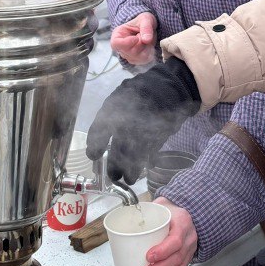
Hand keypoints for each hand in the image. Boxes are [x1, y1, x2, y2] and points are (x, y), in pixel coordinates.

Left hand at [85, 57, 200, 183]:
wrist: (170, 86)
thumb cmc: (140, 92)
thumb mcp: (121, 97)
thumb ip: (110, 115)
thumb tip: (98, 140)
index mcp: (115, 106)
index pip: (100, 129)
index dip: (95, 145)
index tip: (94, 156)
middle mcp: (129, 118)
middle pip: (119, 148)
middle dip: (115, 165)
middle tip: (113, 177)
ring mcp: (145, 127)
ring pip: (136, 155)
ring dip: (132, 169)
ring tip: (129, 179)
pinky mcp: (161, 133)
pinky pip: (151, 152)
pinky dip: (148, 161)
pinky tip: (146, 166)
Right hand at [110, 12, 156, 65]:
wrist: (148, 27)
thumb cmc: (143, 21)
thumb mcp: (145, 19)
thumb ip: (146, 28)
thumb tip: (146, 40)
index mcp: (117, 35)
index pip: (115, 44)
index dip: (126, 42)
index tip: (136, 38)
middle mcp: (120, 47)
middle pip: (129, 52)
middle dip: (140, 43)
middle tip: (143, 34)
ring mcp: (128, 56)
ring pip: (138, 57)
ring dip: (146, 48)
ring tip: (145, 39)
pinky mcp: (137, 60)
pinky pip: (145, 59)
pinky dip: (150, 52)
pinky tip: (148, 45)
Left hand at [141, 199, 196, 265]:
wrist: (186, 213)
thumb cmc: (170, 210)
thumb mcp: (161, 205)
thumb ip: (144, 212)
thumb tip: (122, 218)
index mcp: (182, 223)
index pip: (175, 240)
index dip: (163, 250)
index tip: (149, 257)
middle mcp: (188, 239)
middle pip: (177, 258)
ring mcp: (189, 251)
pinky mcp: (186, 260)